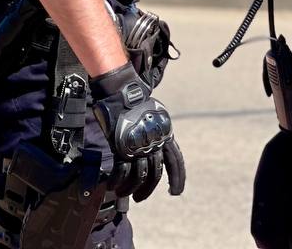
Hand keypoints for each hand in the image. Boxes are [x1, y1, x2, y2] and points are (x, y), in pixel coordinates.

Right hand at [92, 63, 184, 200]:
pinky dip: (117, 182)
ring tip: (125, 194)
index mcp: (166, 136)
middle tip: (141, 198)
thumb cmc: (138, 103)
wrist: (124, 93)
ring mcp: (138, 147)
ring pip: (138, 177)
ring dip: (131, 189)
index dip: (178, 179)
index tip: (176, 192)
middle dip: (148, 189)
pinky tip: (113, 187)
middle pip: (155, 174)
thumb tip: (155, 146)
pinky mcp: (122, 148)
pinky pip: (121, 172)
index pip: (176, 162)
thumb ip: (157, 133)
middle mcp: (154, 144)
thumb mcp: (156, 117)